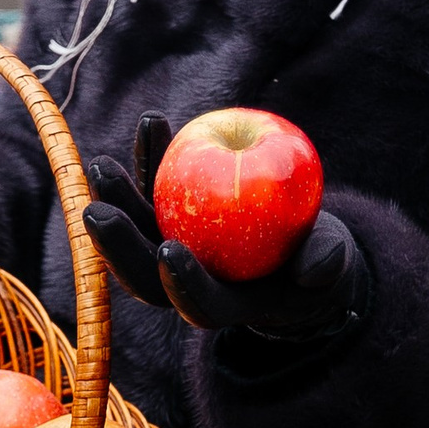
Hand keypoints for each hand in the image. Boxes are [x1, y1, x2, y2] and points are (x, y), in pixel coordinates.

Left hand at [83, 113, 364, 342]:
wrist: (299, 244)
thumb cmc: (318, 257)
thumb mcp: (331, 262)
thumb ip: (327, 263)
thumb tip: (315, 268)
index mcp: (226, 304)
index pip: (196, 304)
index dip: (181, 283)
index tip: (170, 251)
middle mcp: (188, 282)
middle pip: (144, 274)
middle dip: (116, 246)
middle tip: (97, 212)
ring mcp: (173, 248)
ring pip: (135, 232)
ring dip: (116, 200)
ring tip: (101, 165)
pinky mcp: (170, 217)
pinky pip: (153, 190)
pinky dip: (150, 159)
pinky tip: (152, 123)